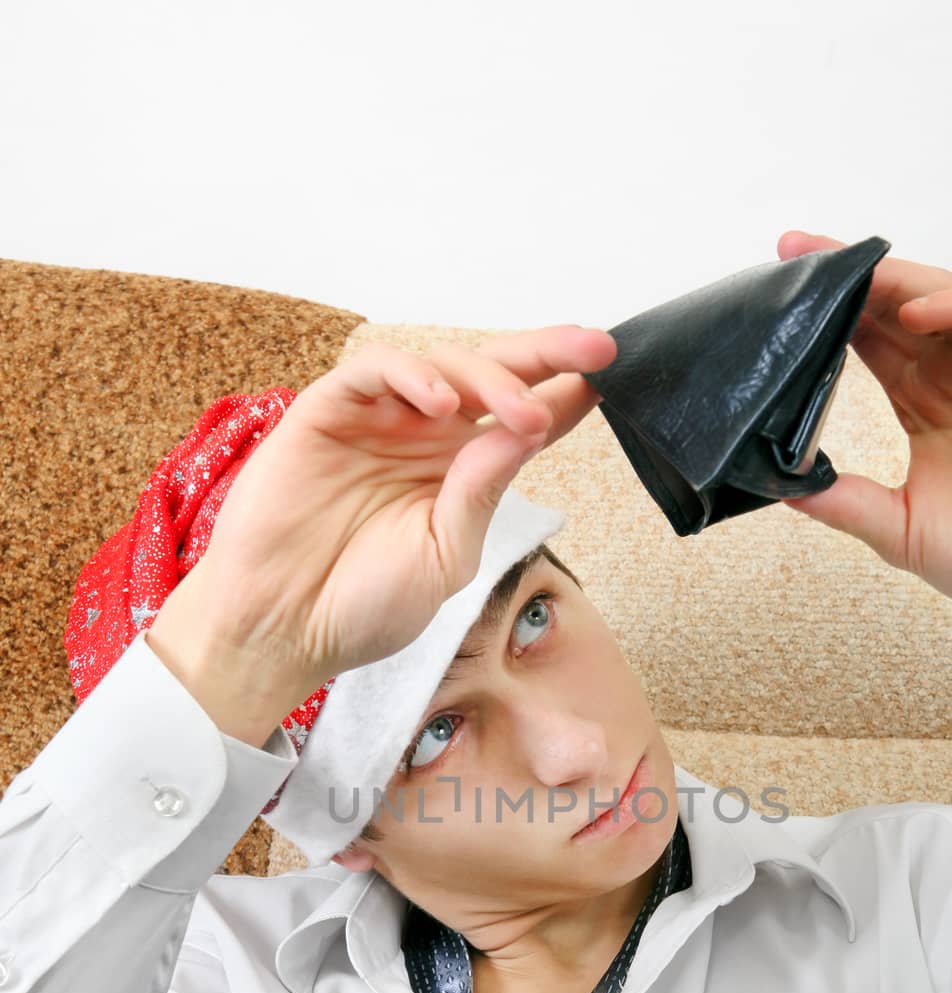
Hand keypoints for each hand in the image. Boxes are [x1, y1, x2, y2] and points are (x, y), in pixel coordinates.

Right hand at [155, 325, 616, 699]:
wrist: (284, 630)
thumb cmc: (361, 607)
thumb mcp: (446, 556)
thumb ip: (482, 492)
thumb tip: (526, 429)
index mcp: (457, 474)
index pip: (520, 419)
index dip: (565, 395)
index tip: (614, 378)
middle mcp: (421, 438)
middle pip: (491, 375)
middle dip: (545, 355)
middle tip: (594, 349)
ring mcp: (375, 421)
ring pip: (440, 365)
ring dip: (487, 377)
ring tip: (518, 411)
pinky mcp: (326, 413)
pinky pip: (373, 372)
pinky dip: (412, 375)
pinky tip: (442, 402)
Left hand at [775, 230, 951, 614]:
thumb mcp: (899, 530)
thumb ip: (847, 505)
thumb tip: (784, 490)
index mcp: (920, 403)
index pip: (866, 339)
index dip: (827, 312)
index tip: (780, 289)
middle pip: (893, 305)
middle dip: (846, 274)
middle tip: (793, 252)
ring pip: (938, 297)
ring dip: (892, 280)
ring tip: (845, 272)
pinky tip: (915, 311)